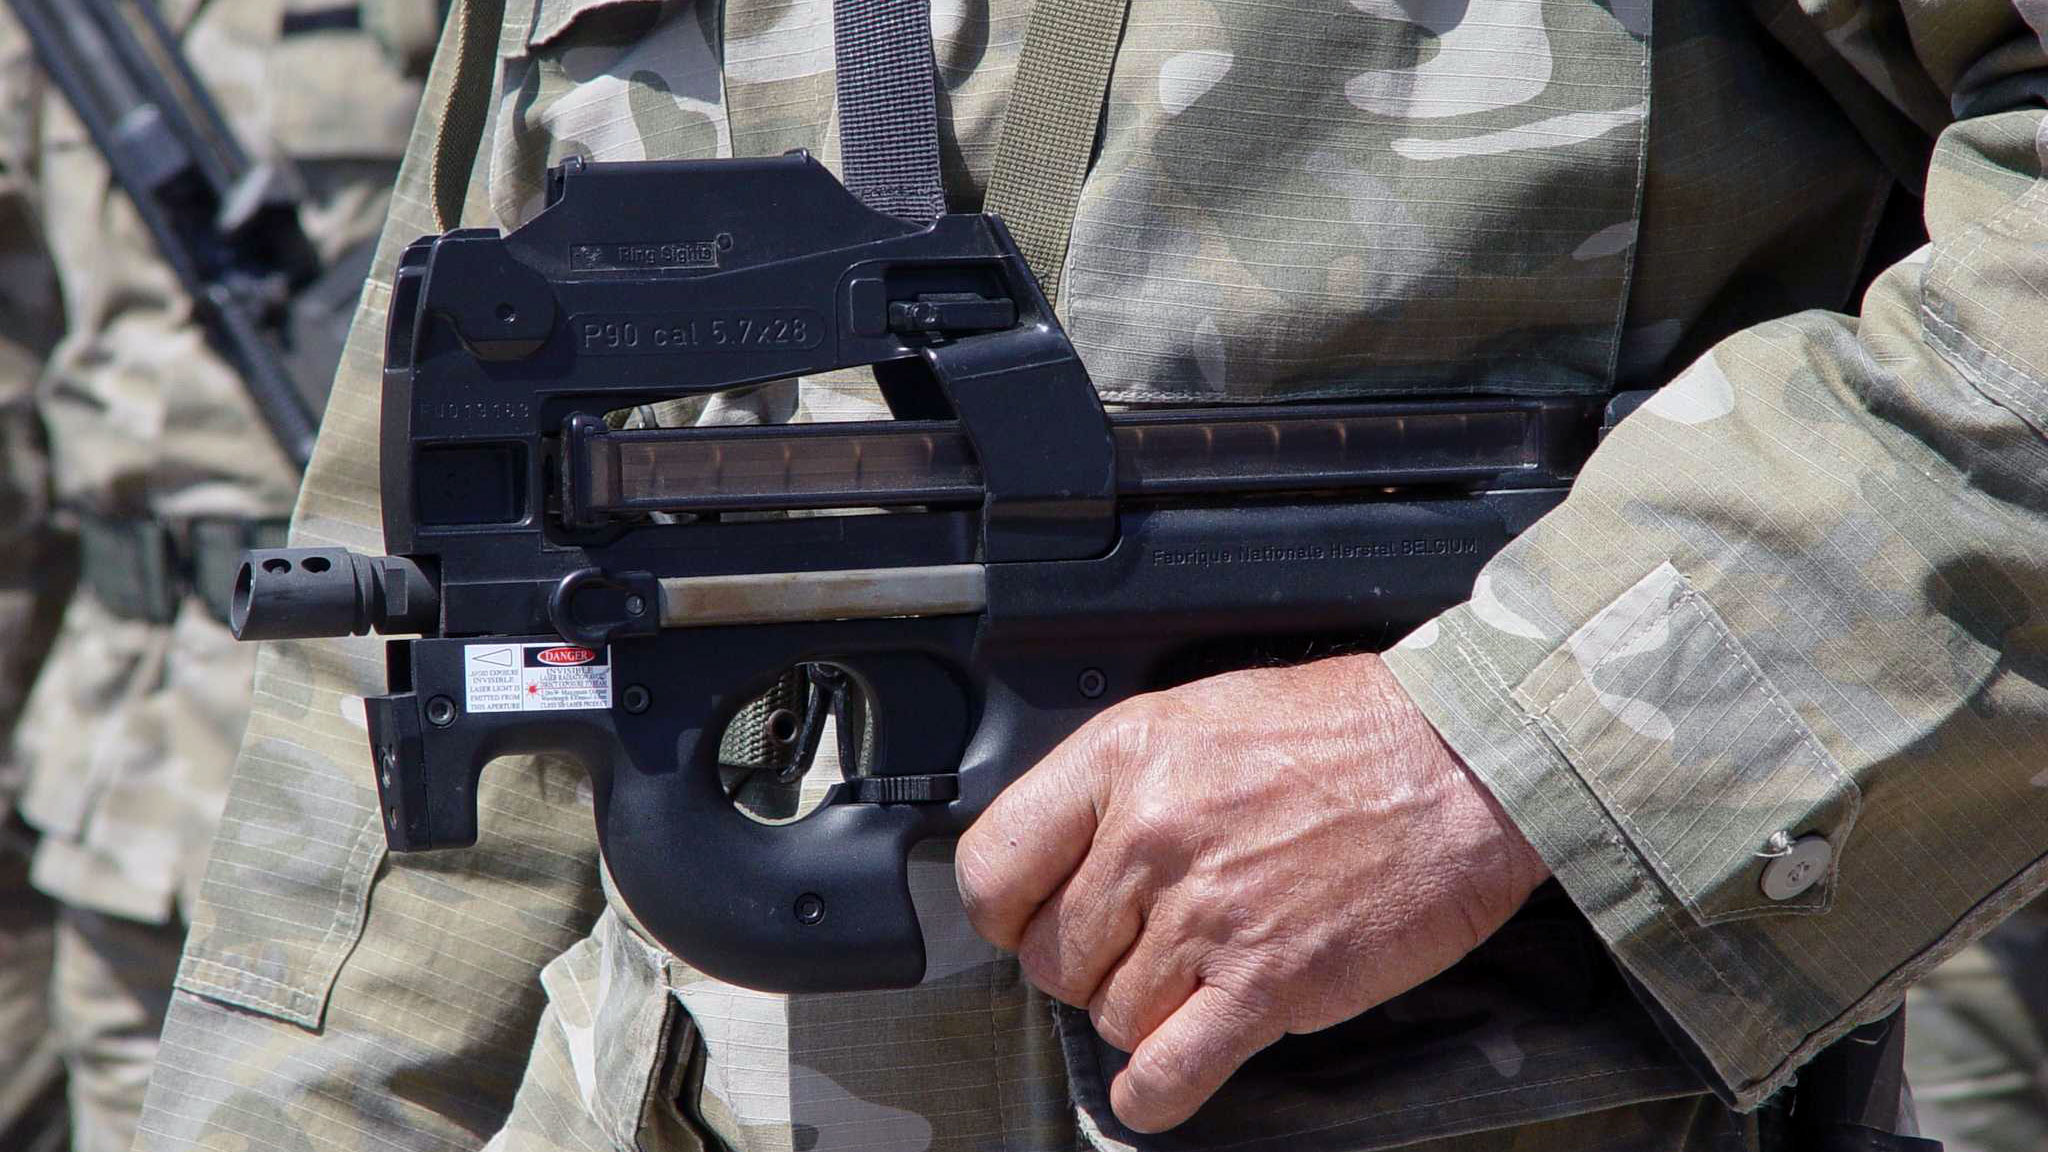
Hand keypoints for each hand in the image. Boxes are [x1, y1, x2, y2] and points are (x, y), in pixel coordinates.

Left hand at [955, 653, 1548, 1132]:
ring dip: (1141, 1015)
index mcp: (1123, 759)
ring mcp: (1207, 915)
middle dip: (1087, 966)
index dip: (1007, 911)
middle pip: (1051, 957)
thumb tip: (1061, 859)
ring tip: (1194, 979)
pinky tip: (1164, 1080)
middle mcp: (1151, 838)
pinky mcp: (1268, 984)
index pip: (993, 868)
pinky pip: (1168, 1073)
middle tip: (1139, 947)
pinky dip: (1155, 1094)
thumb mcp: (1198, 718)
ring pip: (1109, 1017)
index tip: (1032, 919)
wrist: (1464, 760)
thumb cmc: (1345, 733)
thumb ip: (1119, 788)